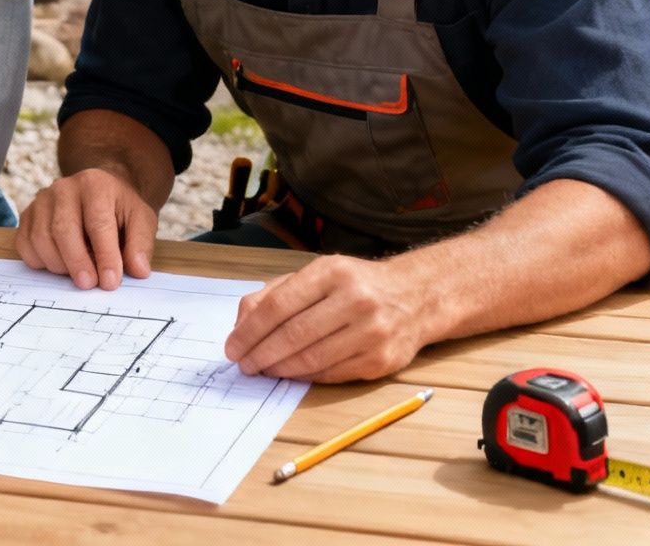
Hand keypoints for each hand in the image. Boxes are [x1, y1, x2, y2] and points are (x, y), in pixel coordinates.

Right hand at [14, 167, 156, 290]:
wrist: (99, 191)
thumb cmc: (119, 208)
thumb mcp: (141, 219)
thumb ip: (140, 244)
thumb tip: (138, 270)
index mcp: (95, 185)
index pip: (98, 224)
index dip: (104, 256)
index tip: (111, 282)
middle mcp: (64, 188)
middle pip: (63, 230)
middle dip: (77, 262)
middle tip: (89, 285)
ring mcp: (41, 200)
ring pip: (40, 238)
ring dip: (59, 265)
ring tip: (78, 274)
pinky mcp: (27, 214)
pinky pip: (25, 243)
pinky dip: (39, 261)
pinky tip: (59, 265)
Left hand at [224, 255, 432, 381]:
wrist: (416, 297)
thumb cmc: (356, 285)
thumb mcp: (318, 275)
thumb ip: (276, 294)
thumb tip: (241, 325)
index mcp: (333, 272)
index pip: (279, 305)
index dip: (249, 331)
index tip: (232, 346)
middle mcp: (355, 300)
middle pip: (293, 335)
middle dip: (260, 354)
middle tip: (244, 364)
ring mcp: (372, 332)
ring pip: (311, 359)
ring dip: (279, 369)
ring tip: (263, 369)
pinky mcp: (381, 360)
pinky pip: (332, 374)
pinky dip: (305, 376)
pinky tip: (291, 373)